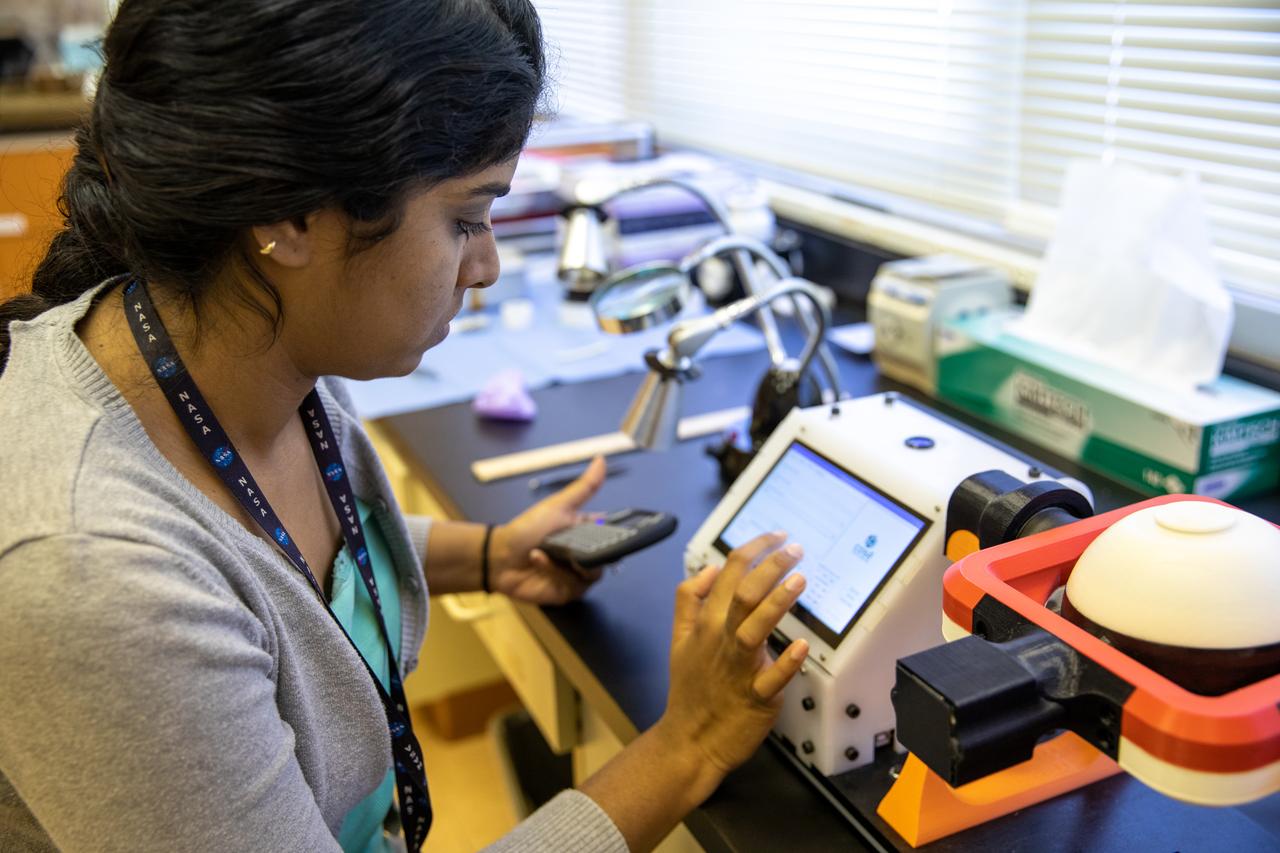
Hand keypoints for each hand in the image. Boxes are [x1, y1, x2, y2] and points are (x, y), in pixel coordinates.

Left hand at [488, 456, 607, 604]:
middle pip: (605, 559)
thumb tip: (601, 459)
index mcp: (585, 532)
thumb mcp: (557, 506)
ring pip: (591, 574)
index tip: (614, 532)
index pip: (611, 535)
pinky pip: (574, 586)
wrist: (499, 557)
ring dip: (565, 563)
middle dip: (588, 553)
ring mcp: (576, 575)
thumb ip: (584, 487)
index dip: (617, 535)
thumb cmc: (526, 529)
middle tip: (572, 546)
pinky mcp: (566, 592)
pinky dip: (554, 573)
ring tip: (543, 552)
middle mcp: (584, 555)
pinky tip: (538, 561)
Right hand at [654, 532, 807, 789]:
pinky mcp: (756, 698)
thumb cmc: (691, 688)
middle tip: (795, 549)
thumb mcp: (678, 638)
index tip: (776, 536)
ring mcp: (738, 669)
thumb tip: (711, 568)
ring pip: (753, 629)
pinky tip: (801, 647)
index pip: (727, 574)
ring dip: (776, 604)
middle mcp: (720, 641)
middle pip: (742, 594)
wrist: (690, 741)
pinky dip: (785, 663)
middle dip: (770, 566)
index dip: (753, 549)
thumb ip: (688, 600)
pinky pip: (772, 679)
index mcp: (705, 624)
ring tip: (799, 580)